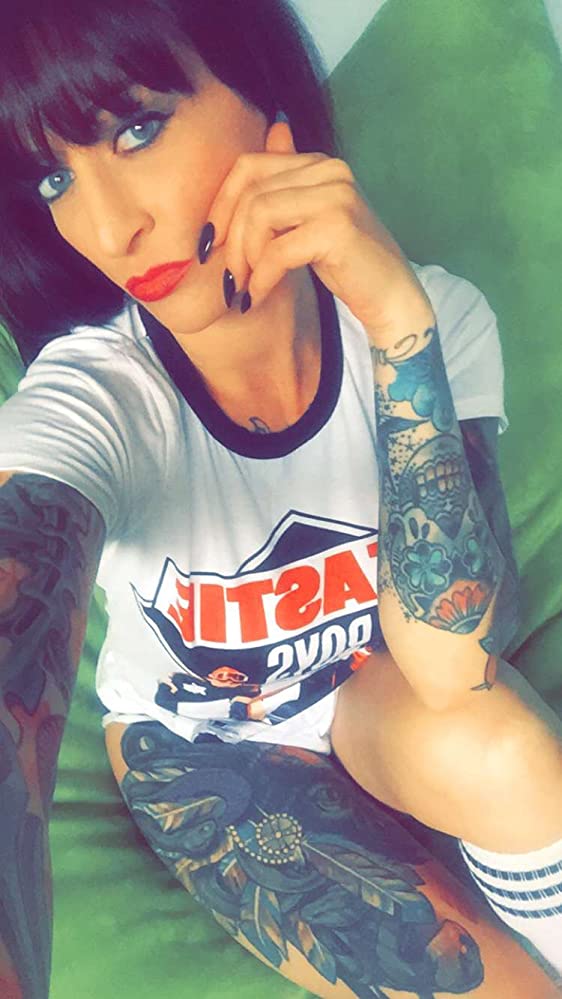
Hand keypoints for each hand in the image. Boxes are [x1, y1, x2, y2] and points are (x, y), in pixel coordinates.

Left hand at [203, 120, 434, 344]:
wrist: (392, 299)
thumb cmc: (347, 266)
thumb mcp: (305, 225)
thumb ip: (278, 197)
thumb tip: (238, 179)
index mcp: (319, 163)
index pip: (249, 166)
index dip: (220, 205)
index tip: (210, 243)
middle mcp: (330, 170)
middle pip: (251, 192)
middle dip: (230, 238)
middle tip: (228, 277)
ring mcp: (337, 195)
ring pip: (259, 215)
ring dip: (244, 258)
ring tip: (245, 287)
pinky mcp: (338, 228)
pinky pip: (277, 250)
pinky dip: (261, 277)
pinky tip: (258, 296)